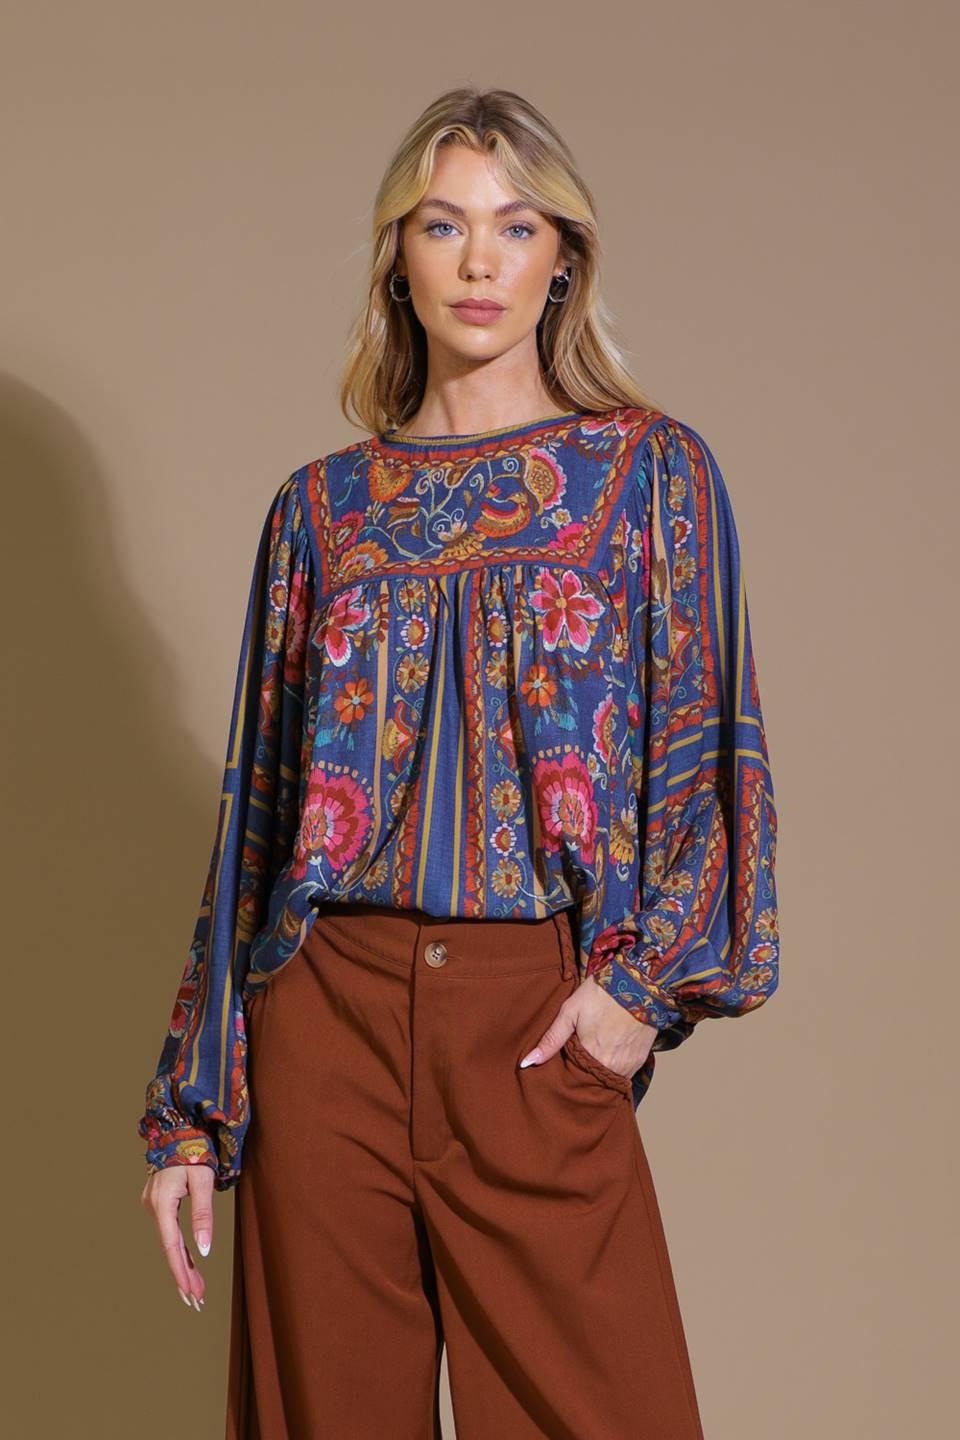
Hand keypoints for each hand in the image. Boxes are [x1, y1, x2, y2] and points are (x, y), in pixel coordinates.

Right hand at [140, 1162, 213, 1311]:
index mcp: (162, 1203)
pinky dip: (180, 1250)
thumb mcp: (203, 1180)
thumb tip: (204, 1250)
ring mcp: (153, 1206)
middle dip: (183, 1275)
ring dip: (182, 1265)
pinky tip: (189, 1265)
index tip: (190, 1293)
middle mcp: (153, 1207)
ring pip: (169, 1242)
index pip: (172, 1246)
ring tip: (196, 1290)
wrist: (179, 1129)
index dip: (181, 1272)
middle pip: (169, 1249)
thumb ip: (203, 1215)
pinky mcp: (158, 1204)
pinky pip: (169, 1233)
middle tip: (196, 1301)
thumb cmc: (194, 1151)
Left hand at [519, 974, 656, 1077]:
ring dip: (600, 1072)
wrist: (639, 982)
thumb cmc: (601, 994)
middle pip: (591, 1081)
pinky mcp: (640, 1060)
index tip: (564, 1063)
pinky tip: (610, 1053)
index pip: (573, 1079)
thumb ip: (551, 1040)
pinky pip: (624, 1073)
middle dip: (583, 1074)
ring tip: (594, 1055)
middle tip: (579, 1057)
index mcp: (591, 1056)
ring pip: (608, 1079)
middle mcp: (611, 1066)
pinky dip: (615, 1067)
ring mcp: (628, 1065)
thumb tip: (527, 1062)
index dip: (567, 1072)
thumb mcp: (570, 1011)